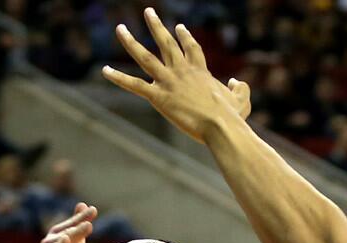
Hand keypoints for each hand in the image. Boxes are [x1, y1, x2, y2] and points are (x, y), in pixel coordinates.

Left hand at [102, 8, 251, 142]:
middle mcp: (182, 71)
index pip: (191, 48)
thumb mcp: (242, 101)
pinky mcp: (158, 97)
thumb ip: (241, 89)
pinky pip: (134, 85)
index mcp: (200, 71)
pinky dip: (118, 78)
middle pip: (166, 43)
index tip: (179, 27)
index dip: (185, 37)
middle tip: (148, 12)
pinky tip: (104, 70)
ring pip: (145, 57)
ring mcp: (168, 82)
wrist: (219, 125)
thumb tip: (236, 82)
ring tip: (120, 28)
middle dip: (156, 26)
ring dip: (130, 42)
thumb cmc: (231, 117)